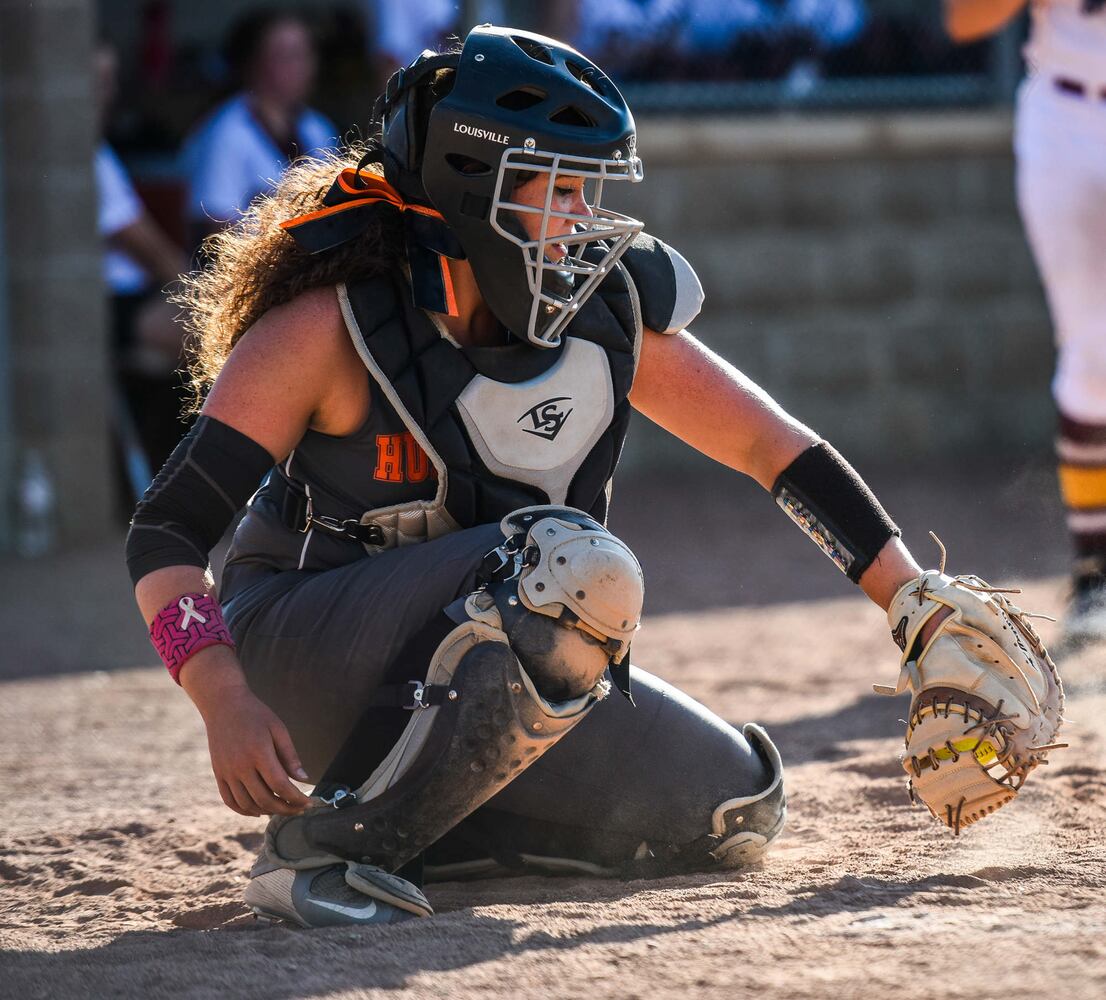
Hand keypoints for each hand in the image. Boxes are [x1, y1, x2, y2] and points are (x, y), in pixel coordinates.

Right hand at [199, 684, 312, 817]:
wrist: (224, 705)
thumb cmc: (256, 714)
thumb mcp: (278, 729)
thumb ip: (290, 756)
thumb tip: (304, 779)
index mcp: (259, 753)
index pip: (280, 785)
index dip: (296, 798)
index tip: (308, 802)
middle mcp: (240, 766)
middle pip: (264, 799)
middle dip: (285, 808)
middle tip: (299, 809)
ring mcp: (227, 772)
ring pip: (247, 804)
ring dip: (267, 811)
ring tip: (283, 808)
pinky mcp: (218, 774)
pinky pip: (230, 800)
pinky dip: (244, 810)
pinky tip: (259, 810)